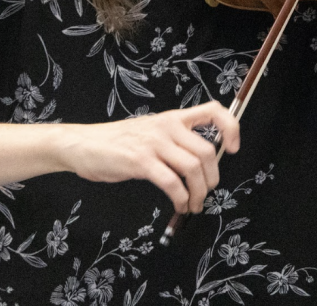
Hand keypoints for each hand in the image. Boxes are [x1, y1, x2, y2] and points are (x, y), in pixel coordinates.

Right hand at [59, 101, 239, 214]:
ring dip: (199, 193)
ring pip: (193, 167)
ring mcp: (153, 143)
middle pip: (207, 151)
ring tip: (193, 204)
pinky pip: (172, 182)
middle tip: (206, 193)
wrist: (83, 144)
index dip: (230, 128)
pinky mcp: (140, 161)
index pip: (213, 111)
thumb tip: (201, 165)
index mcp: (172, 118)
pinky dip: (181, 198)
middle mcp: (167, 126)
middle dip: (213, 178)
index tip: (233, 148)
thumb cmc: (117, 143)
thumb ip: (174, 141)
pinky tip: (179, 204)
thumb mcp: (151, 132)